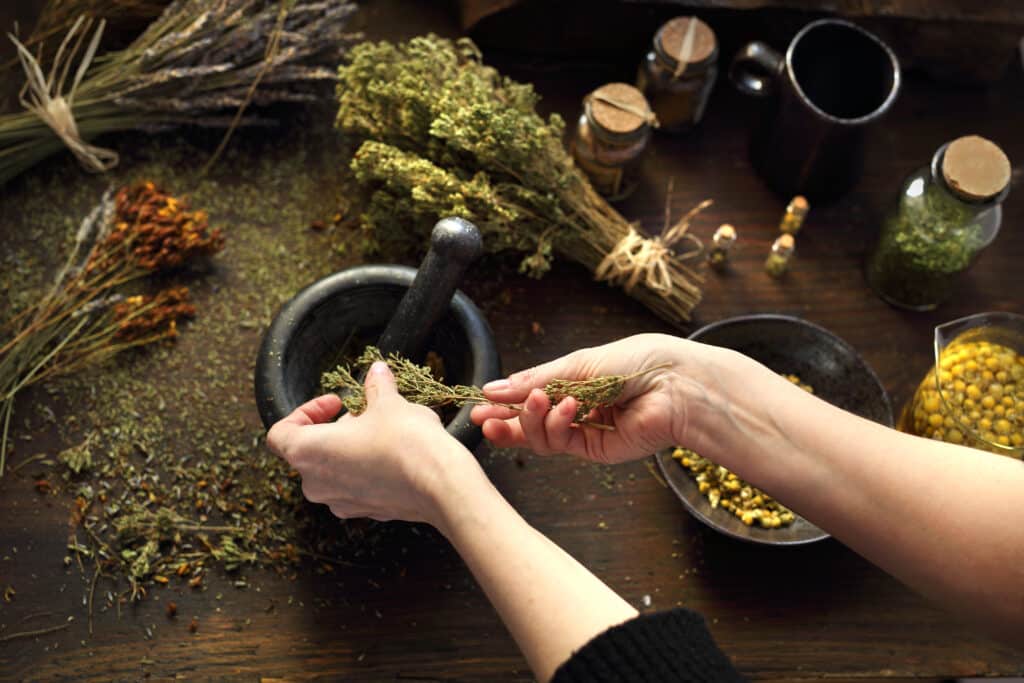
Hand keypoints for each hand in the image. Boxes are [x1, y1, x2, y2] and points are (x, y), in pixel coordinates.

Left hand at [266, 361, 481, 526]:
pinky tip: (395, 453)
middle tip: (365, 412)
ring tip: (382, 430)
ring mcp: (341, 502)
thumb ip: (375, 386)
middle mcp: (316, 484)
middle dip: (335, 427)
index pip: (280, 433)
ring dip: (350, 448)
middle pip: (309, 451)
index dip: (305, 411)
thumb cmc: (405, 441)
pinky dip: (366, 468)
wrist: (441, 484)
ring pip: (333, 470)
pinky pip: (355, 486)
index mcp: (307, 453)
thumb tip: (376, 372)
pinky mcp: (366, 511)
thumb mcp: (387, 402)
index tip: (335, 402)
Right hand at [471, 333, 730, 463]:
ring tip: (538, 402)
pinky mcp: (595, 450)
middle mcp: (575, 408)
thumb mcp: (577, 364)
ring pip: (540, 437)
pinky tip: (567, 409)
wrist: (675, 383)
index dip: (502, 404)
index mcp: (573, 382)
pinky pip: (561, 443)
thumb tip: (494, 389)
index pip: (529, 397)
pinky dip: (557, 426)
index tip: (478, 406)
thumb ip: (535, 380)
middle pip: (528, 423)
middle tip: (485, 420)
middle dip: (505, 421)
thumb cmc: (636, 362)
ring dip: (531, 420)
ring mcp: (584, 431)